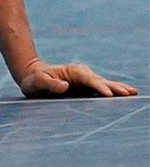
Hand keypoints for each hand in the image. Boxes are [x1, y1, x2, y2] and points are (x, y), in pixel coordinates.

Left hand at [19, 60, 138, 97]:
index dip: (98, 87)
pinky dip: (114, 91)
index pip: (88, 80)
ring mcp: (86, 81)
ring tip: (132, 93)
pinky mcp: (87, 88)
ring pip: (105, 84)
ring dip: (118, 89)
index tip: (108, 95)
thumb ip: (49, 84)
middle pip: (100, 81)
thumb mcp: (37, 82)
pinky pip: (103, 89)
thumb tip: (64, 86)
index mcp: (72, 72)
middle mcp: (82, 74)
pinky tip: (126, 95)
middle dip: (114, 87)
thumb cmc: (34, 80)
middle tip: (128, 93)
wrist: (33, 76)